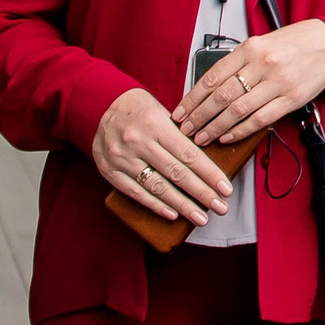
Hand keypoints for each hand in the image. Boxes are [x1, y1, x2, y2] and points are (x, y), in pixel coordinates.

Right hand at [92, 86, 231, 225]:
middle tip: (220, 207)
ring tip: (201, 217)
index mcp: (155, 124)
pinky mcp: (110, 172)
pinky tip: (173, 214)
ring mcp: (122, 159)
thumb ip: (183, 135)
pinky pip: (135, 193)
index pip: (189, 154)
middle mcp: (138, 142)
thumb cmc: (140, 110)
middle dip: (201, 193)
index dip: (209, 174)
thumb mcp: (163, 112)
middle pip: (176, 173)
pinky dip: (156, 205)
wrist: (99, 107)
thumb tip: (210, 163)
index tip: (225, 189)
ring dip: (182, 205)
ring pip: (157, 187)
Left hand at [173, 18, 324, 146]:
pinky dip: (241, 130)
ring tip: (202, 137)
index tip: (180, 113)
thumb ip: (237, 64)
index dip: (192, 99)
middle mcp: (263, 64)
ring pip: (238, 110)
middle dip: (199, 117)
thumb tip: (208, 91)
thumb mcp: (260, 44)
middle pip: (221, 97)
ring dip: (216, 127)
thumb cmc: (293, 44)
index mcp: (250, 49)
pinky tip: (228, 136)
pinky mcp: (292, 98)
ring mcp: (278, 82)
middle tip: (186, 130)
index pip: (212, 78)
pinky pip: (261, 119)